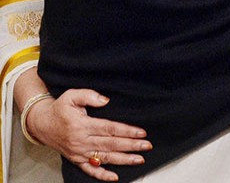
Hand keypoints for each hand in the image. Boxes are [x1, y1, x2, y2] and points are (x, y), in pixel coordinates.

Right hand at [26, 89, 150, 181]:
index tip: (141, 132)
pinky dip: (102, 175)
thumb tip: (105, 100)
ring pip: (104, 158)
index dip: (127, 131)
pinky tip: (115, 177)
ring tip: (139, 159)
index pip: (109, 129)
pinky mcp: (76, 160)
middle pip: (110, 144)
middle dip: (131, 145)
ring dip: (123, 160)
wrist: (41, 124)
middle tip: (147, 145)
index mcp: (82, 125)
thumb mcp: (72, 96)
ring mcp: (79, 152)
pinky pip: (89, 170)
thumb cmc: (59, 109)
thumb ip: (89, 95)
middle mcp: (81, 141)